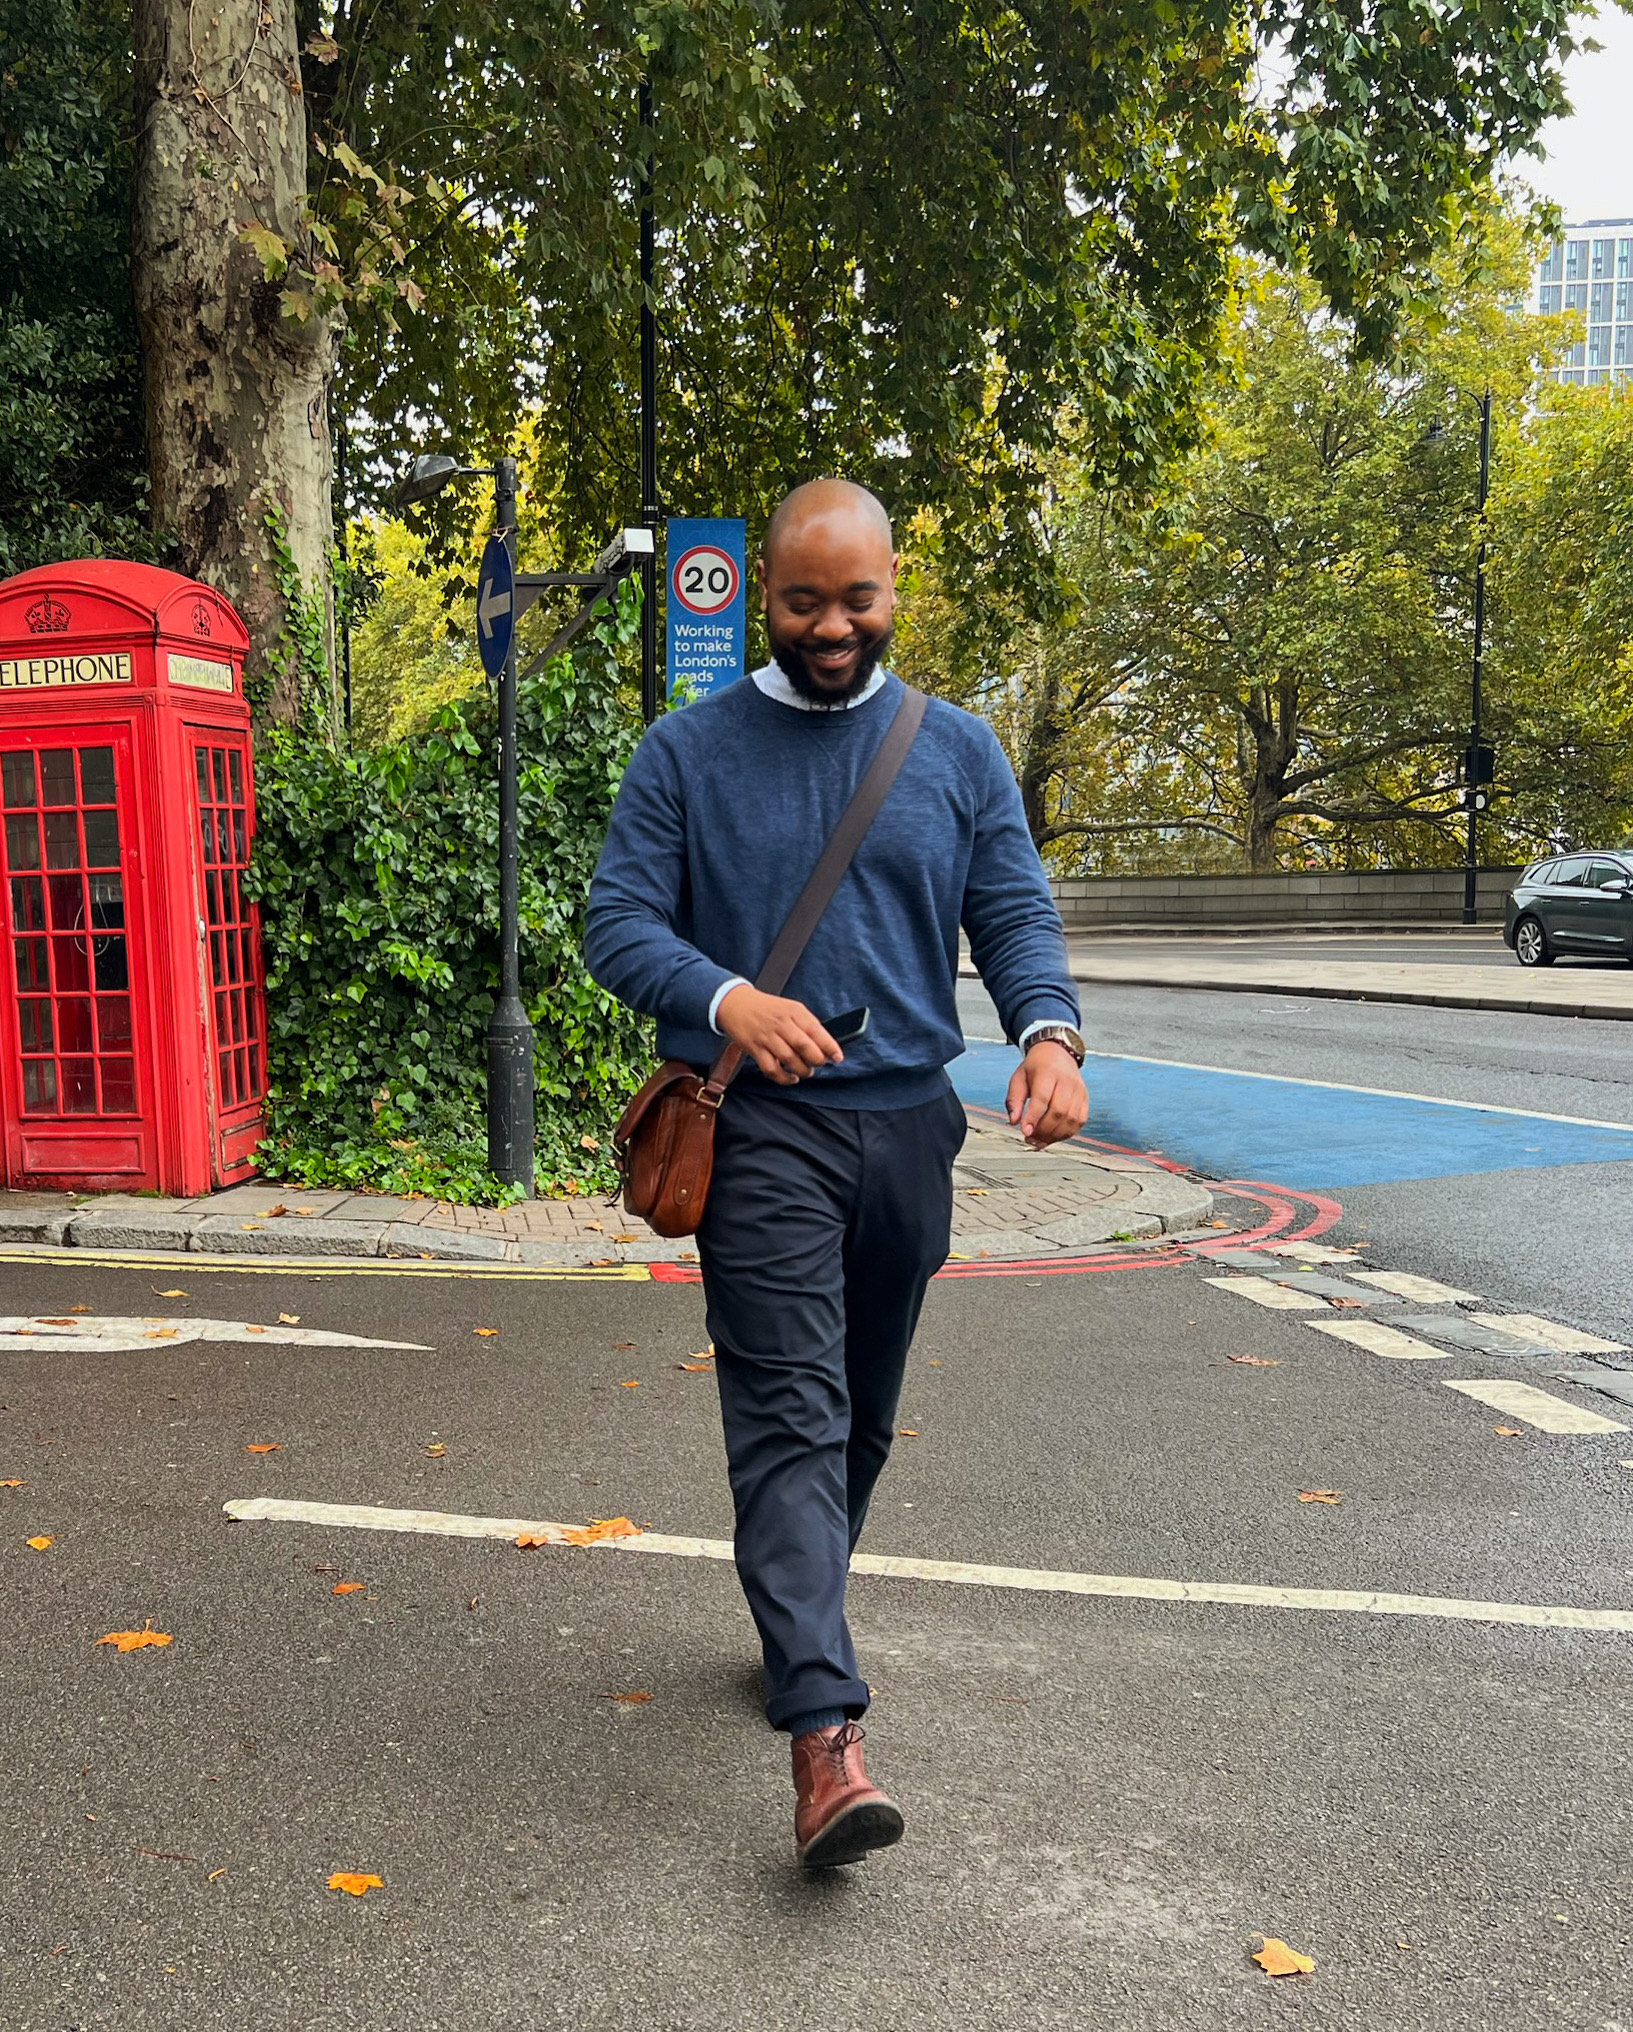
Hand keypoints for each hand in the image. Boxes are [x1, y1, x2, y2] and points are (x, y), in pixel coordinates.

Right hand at [716, 984, 842, 1084]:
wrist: (735, 1003)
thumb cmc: (767, 1008)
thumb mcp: (790, 1008)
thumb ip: (807, 1025)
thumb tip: (826, 1046)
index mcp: (794, 1011)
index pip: (816, 1030)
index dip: (829, 1046)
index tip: (838, 1057)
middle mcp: (781, 1023)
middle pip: (804, 1046)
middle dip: (816, 1060)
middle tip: (820, 1064)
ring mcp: (767, 1037)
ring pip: (789, 1059)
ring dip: (802, 1070)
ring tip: (806, 1071)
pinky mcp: (755, 1049)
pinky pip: (771, 1069)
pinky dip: (783, 1078)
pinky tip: (791, 1077)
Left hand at [1005, 1041, 1088, 1149]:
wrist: (1057, 1052)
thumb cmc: (1035, 1067)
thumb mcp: (1018, 1078)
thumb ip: (1014, 1100)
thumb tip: (1013, 1122)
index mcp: (1047, 1072)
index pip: (1042, 1098)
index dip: (1034, 1117)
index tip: (1025, 1132)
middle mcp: (1067, 1081)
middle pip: (1059, 1111)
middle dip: (1044, 1130)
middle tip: (1030, 1137)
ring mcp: (1079, 1090)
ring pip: (1071, 1119)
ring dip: (1055, 1135)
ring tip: (1040, 1139)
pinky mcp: (1085, 1098)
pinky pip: (1080, 1121)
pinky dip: (1067, 1133)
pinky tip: (1053, 1136)